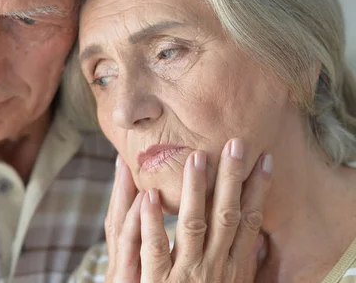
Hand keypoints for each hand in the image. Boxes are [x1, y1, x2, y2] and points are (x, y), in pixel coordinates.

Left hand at [104, 139, 271, 281]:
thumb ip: (240, 265)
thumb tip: (254, 240)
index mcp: (232, 269)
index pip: (250, 222)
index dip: (258, 191)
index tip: (264, 160)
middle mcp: (214, 268)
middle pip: (226, 216)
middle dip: (232, 179)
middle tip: (236, 143)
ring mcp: (186, 275)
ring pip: (192, 225)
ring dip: (194, 191)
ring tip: (196, 158)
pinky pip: (154, 249)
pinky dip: (152, 223)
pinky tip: (149, 197)